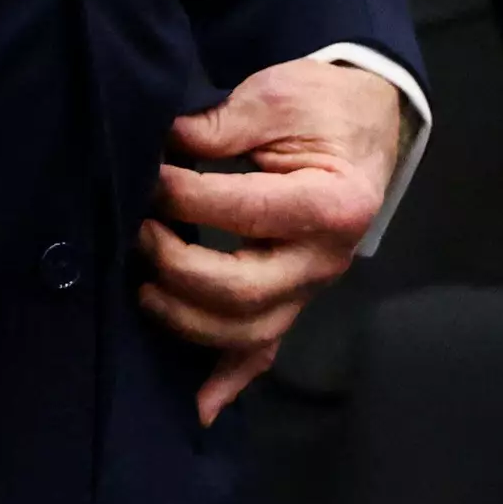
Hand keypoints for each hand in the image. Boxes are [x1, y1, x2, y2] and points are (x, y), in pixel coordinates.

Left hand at [137, 58, 407, 425]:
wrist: (364, 124)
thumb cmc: (321, 106)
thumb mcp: (276, 97)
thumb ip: (221, 124)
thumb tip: (162, 146)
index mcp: (332, 205)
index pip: (247, 213)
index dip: (186, 198)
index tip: (148, 174)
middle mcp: (325, 261)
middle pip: (244, 290)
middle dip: (177, 265)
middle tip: (138, 230)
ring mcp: (310, 290)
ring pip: (247, 333)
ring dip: (185, 319)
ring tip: (142, 284)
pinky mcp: (292, 302)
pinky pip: (261, 354)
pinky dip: (226, 381)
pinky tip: (193, 406)